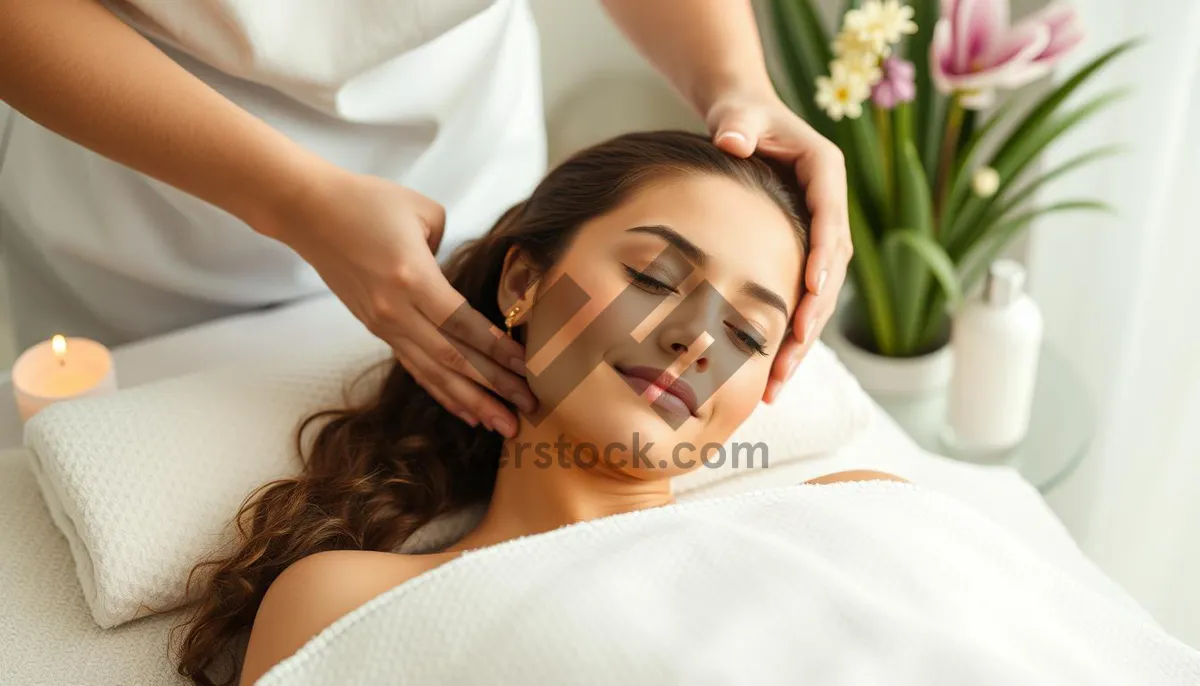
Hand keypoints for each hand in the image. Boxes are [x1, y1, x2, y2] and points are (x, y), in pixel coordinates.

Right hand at [270, 169, 534, 436]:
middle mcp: (396, 310)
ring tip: (503, 425)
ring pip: (434, 373)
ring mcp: (383, 324)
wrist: (308, 212)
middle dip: (494, 387)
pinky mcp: (376, 328)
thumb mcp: (422, 211)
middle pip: (452, 358)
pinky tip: (467, 413)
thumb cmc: (368, 201)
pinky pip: (415, 367)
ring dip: (471, 402)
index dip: (497, 350)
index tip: (528, 369)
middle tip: (529, 409)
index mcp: (412, 277)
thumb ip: (451, 248)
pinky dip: (442, 392)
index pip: (462, 324)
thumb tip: (463, 278)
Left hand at [705, 93, 851, 403]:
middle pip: (831, 270)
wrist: (742, 120)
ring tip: (778, 383)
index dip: (822, 257)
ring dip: (803, 340)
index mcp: (825, 173)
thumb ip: (737, 124)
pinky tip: (773, 373)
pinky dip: (790, 335)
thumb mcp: (738, 114)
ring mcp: (819, 235)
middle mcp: (830, 209)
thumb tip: (732, 140)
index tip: (812, 292)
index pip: (830, 220)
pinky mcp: (803, 254)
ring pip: (820, 296)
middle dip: (813, 317)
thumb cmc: (740, 115)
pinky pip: (802, 299)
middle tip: (791, 356)